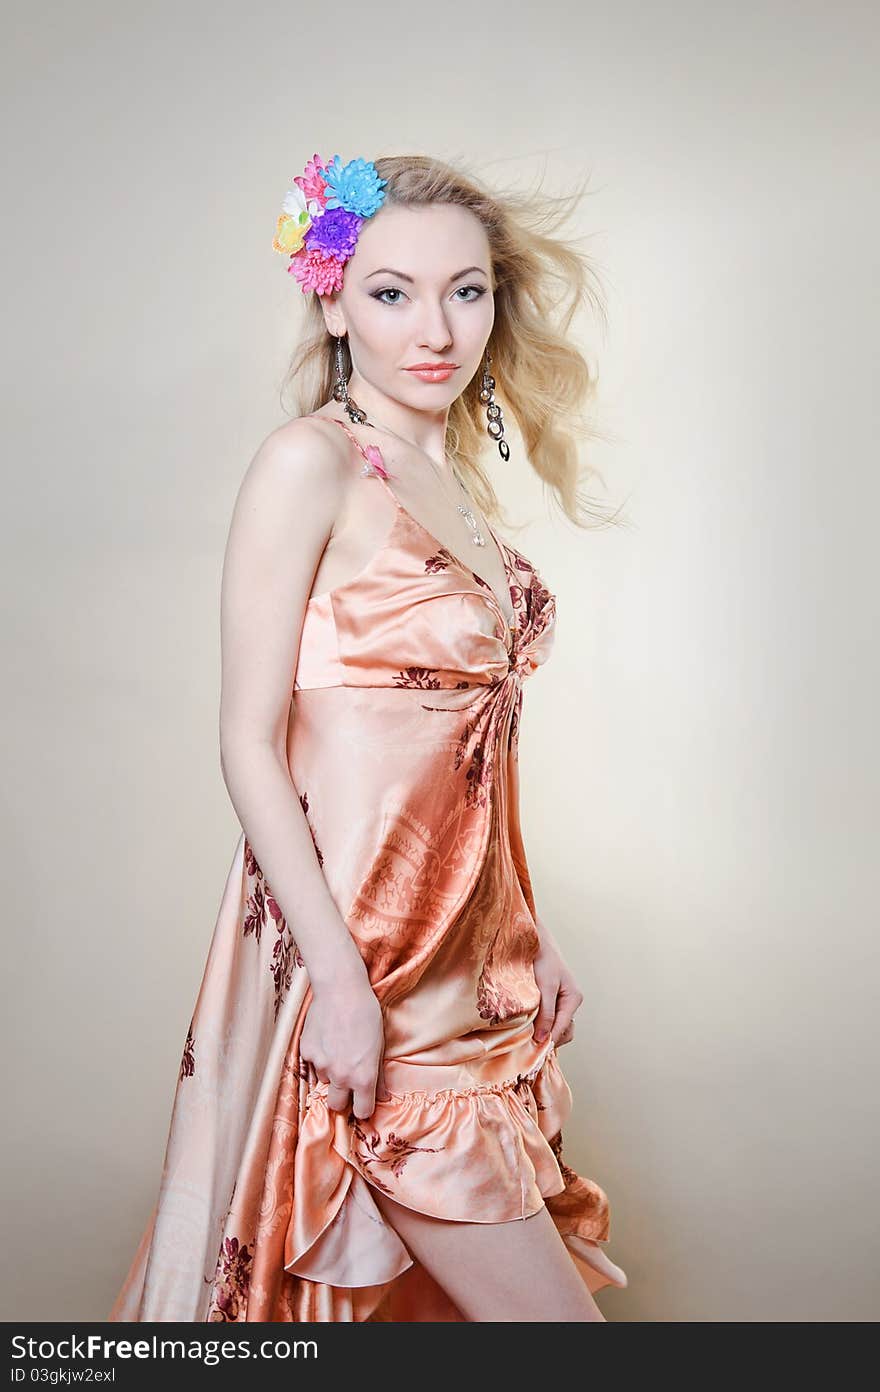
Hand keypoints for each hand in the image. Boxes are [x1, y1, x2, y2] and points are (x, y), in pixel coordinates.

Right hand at [300, 976, 390, 1118]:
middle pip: (337, 1106)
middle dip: (343, 1098)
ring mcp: (320, 1065)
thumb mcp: (379, 1045)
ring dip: (330, 1073)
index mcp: (363, 1077)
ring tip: (338, 1049)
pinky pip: (312, 1064)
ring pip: (324, 1082)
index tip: (364, 1101)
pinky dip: (319, 1057)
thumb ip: (380, 1076)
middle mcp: (340, 1076)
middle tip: (348, 1079)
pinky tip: (327, 1038)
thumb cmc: (366, 1014)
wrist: (341, 989)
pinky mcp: (306, 1052)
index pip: (362, 1112)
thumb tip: (384, 1098)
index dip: (364, 1108)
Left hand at [531, 915, 582, 1048]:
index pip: (563, 1028)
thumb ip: (546, 1012)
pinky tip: (527, 1027)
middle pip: (563, 1032)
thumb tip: (543, 1039)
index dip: (549, 1040)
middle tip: (528, 1046)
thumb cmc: (542, 959)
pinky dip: (540, 1026)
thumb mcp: (545, 986)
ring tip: (526, 1037)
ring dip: (543, 1033)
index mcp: (573, 998)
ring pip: (555, 1027)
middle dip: (548, 1038)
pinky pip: (548, 1020)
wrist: (534, 939)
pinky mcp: (550, 1001)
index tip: (534, 1051)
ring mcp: (561, 1002)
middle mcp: (569, 1003)